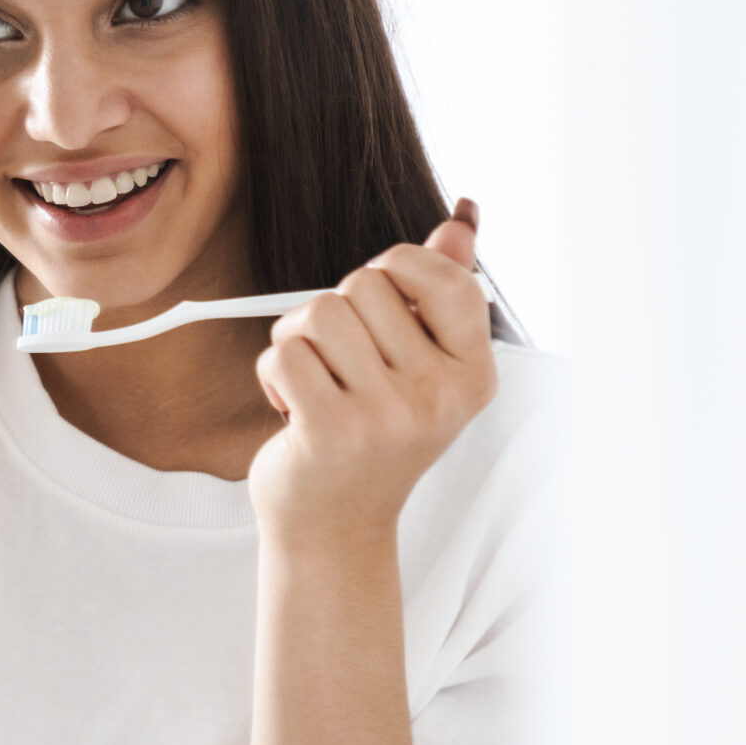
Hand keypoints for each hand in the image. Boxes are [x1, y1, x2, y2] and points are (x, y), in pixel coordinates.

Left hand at [246, 201, 497, 547]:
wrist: (334, 526)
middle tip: (341, 368)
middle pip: (366, 284)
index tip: (382, 308)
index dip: (398, 269)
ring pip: (319, 312)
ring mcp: (388, 416)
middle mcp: (440, 396)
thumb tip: (461, 218)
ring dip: (299, 341)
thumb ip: (439, 292)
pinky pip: (283, 352)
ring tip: (314, 385)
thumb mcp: (418, 366)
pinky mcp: (331, 431)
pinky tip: (290, 410)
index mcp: (473, 374)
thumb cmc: (371, 435)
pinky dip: (272, 373)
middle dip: (335, 313)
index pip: (443, 275)